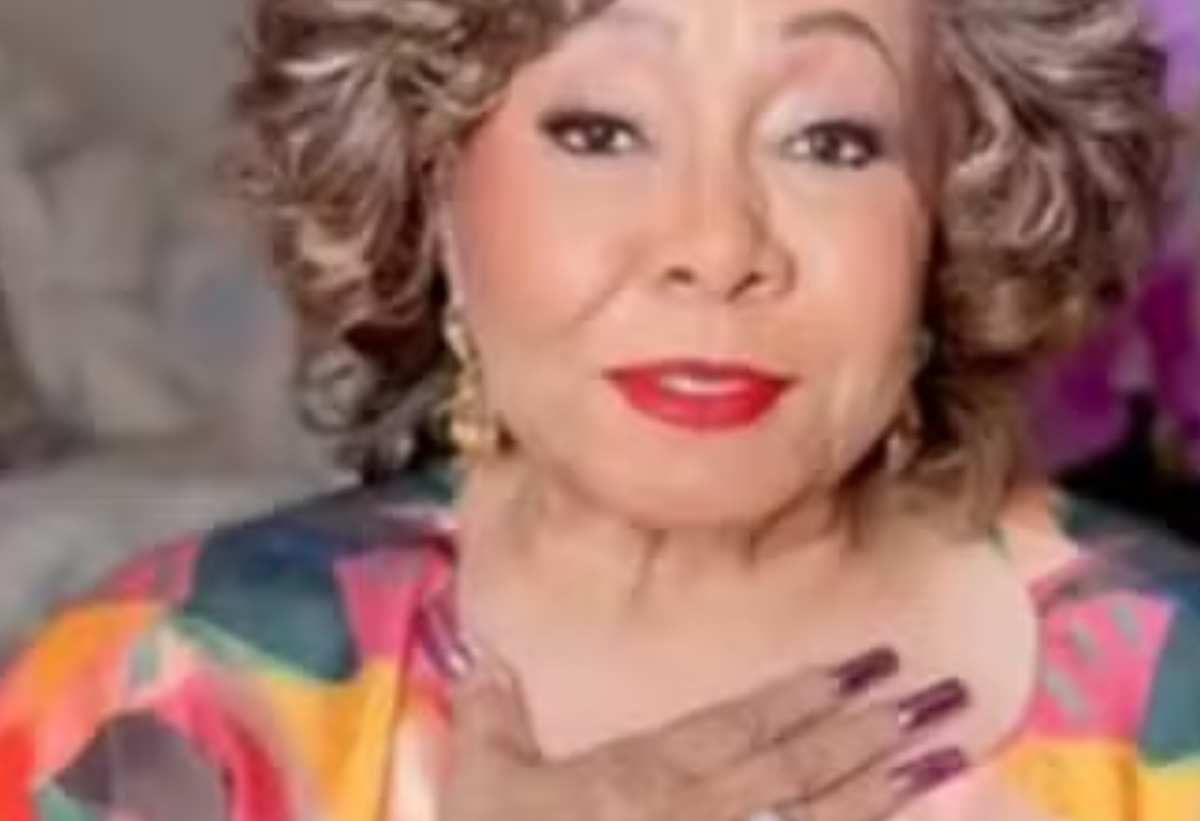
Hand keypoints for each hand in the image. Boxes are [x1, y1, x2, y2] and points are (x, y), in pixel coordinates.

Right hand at [444, 647, 968, 820]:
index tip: (862, 667)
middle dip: (865, 732)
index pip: (738, 729)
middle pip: (794, 771)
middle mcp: (697, 819)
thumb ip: (493, 720)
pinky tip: (900, 818)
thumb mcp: (481, 790)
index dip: (801, 698)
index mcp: (642, 780)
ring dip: (882, 791)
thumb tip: (488, 659)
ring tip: (941, 752)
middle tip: (933, 695)